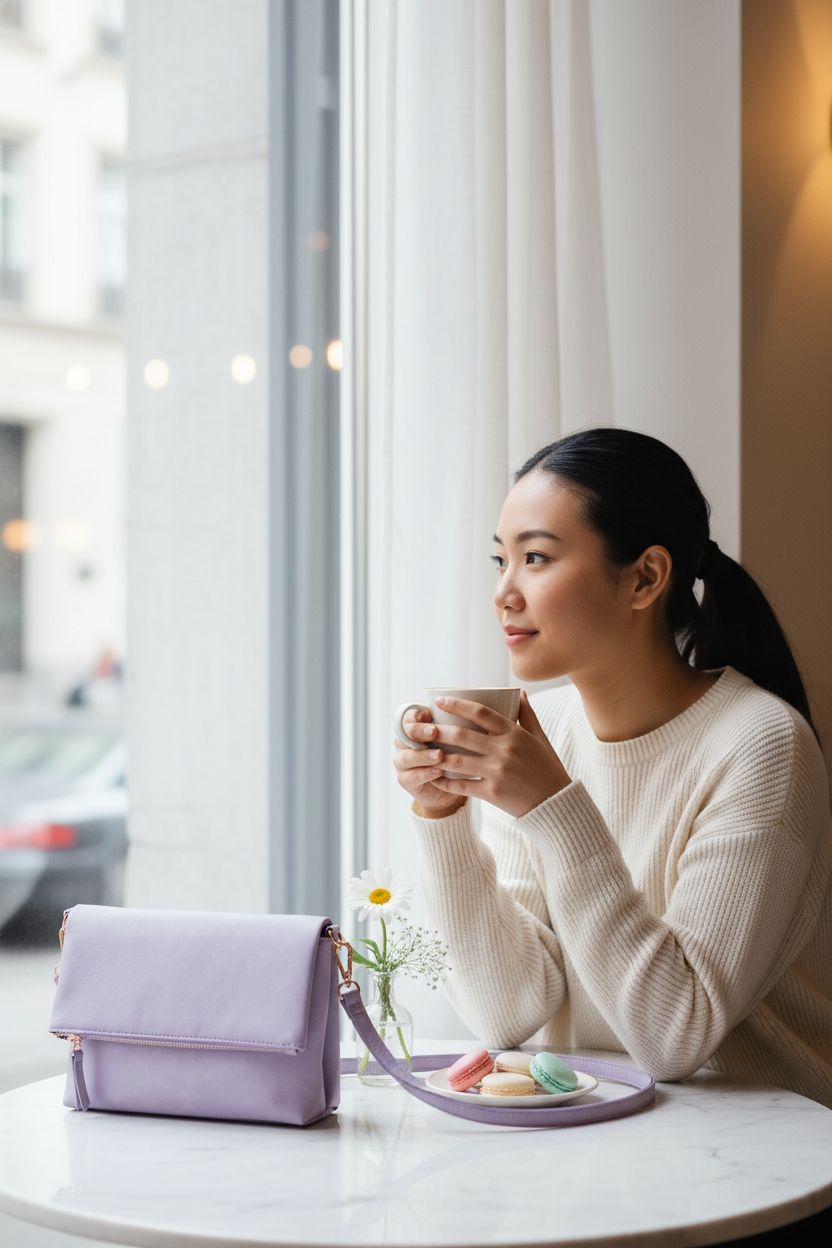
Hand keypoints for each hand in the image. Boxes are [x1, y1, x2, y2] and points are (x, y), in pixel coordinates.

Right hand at [392, 708, 468, 816]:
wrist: (450, 789)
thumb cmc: (456, 756)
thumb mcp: (459, 738)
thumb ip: (460, 724)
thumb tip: (478, 707)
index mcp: (414, 728)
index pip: (408, 716)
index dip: (416, 714)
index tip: (430, 713)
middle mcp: (404, 743)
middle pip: (404, 734)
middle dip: (419, 731)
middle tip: (435, 732)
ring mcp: (403, 762)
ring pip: (406, 757)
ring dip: (423, 755)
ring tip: (439, 755)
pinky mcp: (406, 780)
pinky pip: (411, 777)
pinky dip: (425, 773)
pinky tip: (438, 772)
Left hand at [423, 691, 571, 817]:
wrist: (556, 803)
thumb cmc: (548, 768)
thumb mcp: (540, 738)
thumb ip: (528, 715)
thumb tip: (520, 693)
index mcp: (514, 734)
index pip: (481, 713)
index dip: (458, 705)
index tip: (440, 701)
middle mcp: (504, 750)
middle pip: (462, 735)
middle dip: (439, 730)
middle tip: (423, 728)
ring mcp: (497, 772)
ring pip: (458, 761)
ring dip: (438, 756)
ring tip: (424, 752)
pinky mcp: (492, 793)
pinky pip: (463, 786)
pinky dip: (446, 782)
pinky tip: (435, 778)